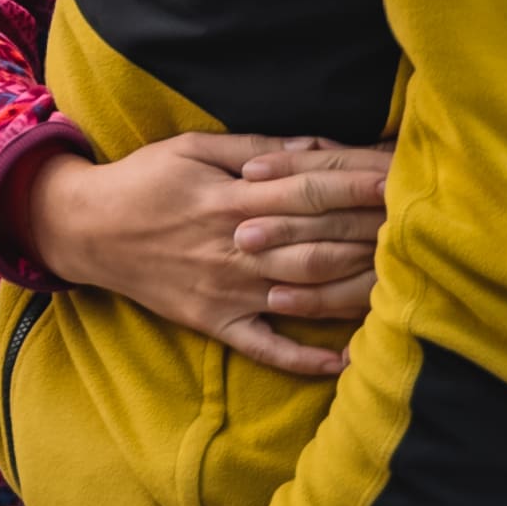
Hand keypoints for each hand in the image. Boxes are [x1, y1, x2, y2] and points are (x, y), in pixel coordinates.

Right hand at [15, 135, 392, 376]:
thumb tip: (315, 146)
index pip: (308, 190)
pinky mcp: (216, 324)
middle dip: (371, 231)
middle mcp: (236, 248)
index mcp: (231, 199)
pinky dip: (305, 358)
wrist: (86, 230)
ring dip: (355, 289)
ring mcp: (228, 292)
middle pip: (317, 242)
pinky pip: (266, 348)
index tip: (400, 175)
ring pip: (302, 294)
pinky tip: (347, 360)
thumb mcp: (192, 147)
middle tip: (420, 224)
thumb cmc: (143, 180)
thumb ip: (255, 149)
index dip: (357, 183)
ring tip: (402, 281)